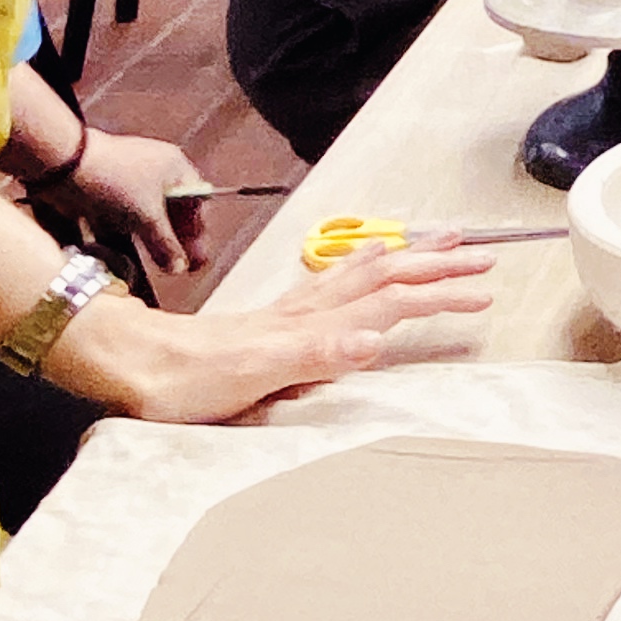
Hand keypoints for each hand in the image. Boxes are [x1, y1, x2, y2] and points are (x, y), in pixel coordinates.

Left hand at [65, 126, 211, 276]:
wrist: (64, 164)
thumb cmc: (116, 181)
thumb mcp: (148, 217)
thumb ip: (167, 245)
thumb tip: (179, 268)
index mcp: (174, 167)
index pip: (196, 203)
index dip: (197, 234)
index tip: (195, 261)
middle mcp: (153, 171)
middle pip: (169, 213)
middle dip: (171, 241)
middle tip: (175, 267)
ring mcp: (126, 181)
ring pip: (143, 218)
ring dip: (146, 242)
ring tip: (151, 266)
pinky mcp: (102, 192)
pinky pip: (119, 219)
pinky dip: (123, 238)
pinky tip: (123, 257)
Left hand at [108, 240, 499, 421]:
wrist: (133, 365)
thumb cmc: (189, 381)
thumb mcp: (254, 375)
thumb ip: (316, 356)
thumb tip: (375, 340)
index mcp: (314, 327)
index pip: (391, 301)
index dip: (440, 295)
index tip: (485, 293)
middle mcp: (309, 313)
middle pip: (387, 277)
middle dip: (439, 266)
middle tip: (486, 257)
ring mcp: (293, 313)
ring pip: (365, 273)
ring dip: (410, 255)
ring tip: (444, 238)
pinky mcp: (277, 321)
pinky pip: (336, 282)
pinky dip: (365, 264)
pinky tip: (368, 255)